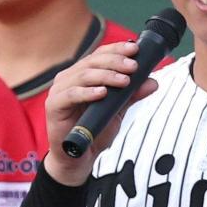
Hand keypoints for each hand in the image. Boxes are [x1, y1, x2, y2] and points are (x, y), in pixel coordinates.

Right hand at [44, 40, 158, 186]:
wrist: (80, 158)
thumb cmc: (95, 130)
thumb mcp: (118, 111)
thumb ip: (132, 95)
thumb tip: (153, 82)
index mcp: (84, 74)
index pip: (100, 54)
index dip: (117, 49)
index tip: (135, 49)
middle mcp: (70, 78)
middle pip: (92, 61)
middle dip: (115, 62)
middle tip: (134, 67)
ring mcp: (60, 90)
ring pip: (83, 75)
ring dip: (106, 76)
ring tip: (124, 81)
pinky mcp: (54, 106)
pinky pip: (71, 95)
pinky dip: (87, 92)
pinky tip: (102, 93)